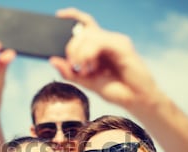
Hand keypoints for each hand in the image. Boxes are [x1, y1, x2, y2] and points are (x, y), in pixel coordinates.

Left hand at [49, 8, 164, 112]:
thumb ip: (70, 72)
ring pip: (90, 35)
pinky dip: (90, 53)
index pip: (85, 24)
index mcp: (99, 46)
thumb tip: (52, 60)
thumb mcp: (87, 82)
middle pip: (83, 31)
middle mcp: (107, 41)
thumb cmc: (115, 90)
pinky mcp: (122, 46)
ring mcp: (116, 41)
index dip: (73, 15)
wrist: (135, 100)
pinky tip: (91, 67)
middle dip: (72, 47)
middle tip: (73, 65)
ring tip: (85, 70)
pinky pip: (99, 42)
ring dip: (80, 52)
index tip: (59, 15)